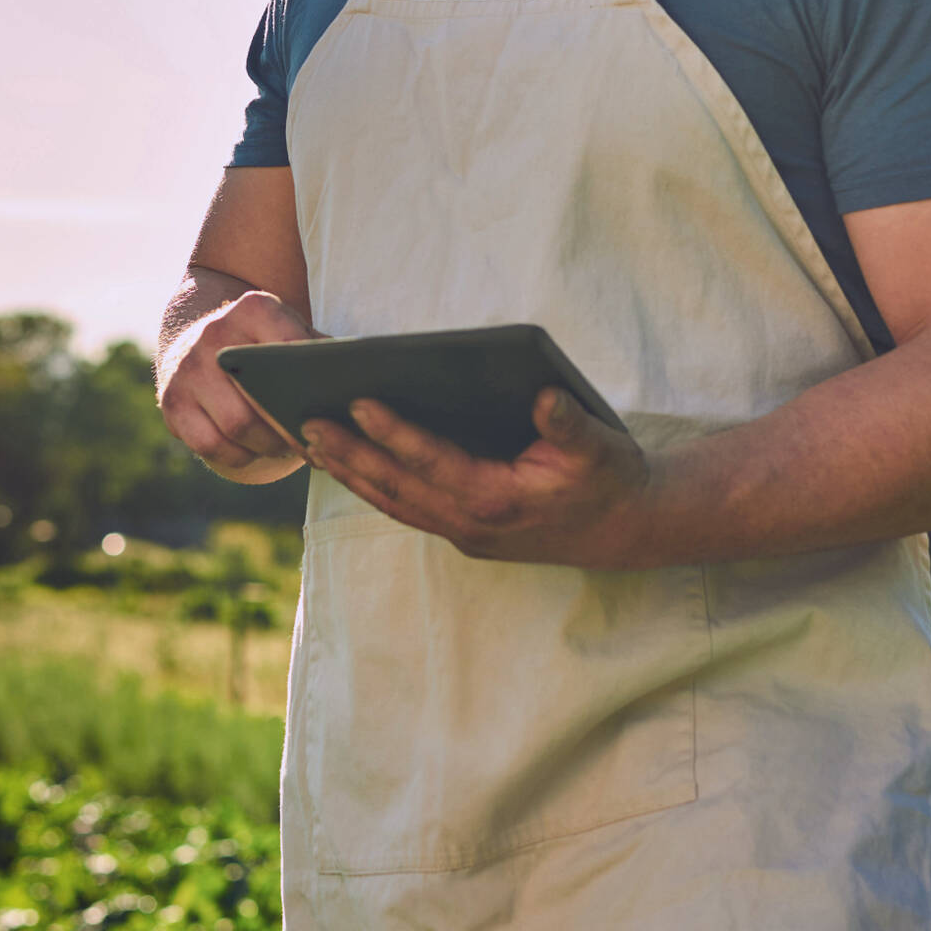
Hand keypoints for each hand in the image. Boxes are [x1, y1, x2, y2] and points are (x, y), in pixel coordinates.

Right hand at [157, 290, 321, 482]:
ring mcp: (188, 371)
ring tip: (289, 449)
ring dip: (269, 446)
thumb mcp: (289, 330)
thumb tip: (362, 385)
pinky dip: (240, 456)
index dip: (314, 386)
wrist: (194, 336)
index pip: (291, 350)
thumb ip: (319, 352)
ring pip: (237, 427)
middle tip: (315, 443)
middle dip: (293, 429)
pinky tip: (256, 451)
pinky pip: (212, 447)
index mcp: (253, 309)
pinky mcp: (172, 404)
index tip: (334, 411)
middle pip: (261, 398)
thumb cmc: (259, 343)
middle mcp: (214, 335)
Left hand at [302, 388, 657, 568]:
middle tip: (305, 421)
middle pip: (396, 488)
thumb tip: (544, 396)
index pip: (432, 463)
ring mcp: (462, 534)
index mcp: (498, 499)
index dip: (394, 433)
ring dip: (350, 473)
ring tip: (310, 439)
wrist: (624, 531)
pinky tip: (346, 460)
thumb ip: (568, 424)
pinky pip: (404, 508)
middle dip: (349, 455)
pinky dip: (371, 486)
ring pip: (392, 503)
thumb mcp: (600, 447)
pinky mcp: (460, 533)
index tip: (358, 403)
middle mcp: (470, 524)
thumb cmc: (609, 480)